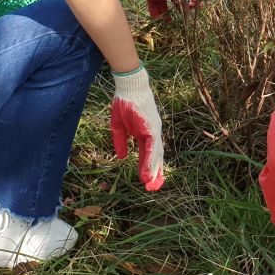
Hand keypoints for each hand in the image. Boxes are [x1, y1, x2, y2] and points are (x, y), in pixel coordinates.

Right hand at [109, 66, 164, 190]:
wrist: (129, 86)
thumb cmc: (124, 103)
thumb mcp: (118, 126)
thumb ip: (121, 141)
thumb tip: (122, 157)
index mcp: (146, 132)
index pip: (149, 153)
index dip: (148, 167)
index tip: (148, 180)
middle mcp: (153, 133)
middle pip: (156, 156)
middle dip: (155, 173)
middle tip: (154, 188)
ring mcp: (154, 130)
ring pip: (156, 155)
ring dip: (154, 171)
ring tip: (152, 185)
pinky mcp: (152, 128)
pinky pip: (152, 148)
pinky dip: (151, 161)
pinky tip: (148, 172)